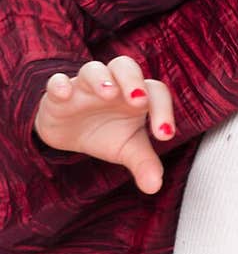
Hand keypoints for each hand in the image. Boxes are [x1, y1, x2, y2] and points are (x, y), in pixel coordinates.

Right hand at [32, 55, 175, 193]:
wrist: (70, 133)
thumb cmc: (107, 133)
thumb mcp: (127, 150)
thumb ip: (144, 164)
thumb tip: (155, 187)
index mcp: (136, 95)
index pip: (156, 92)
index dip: (164, 110)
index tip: (164, 136)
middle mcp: (114, 85)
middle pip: (125, 67)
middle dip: (133, 81)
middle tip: (139, 100)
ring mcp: (85, 86)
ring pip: (93, 69)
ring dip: (101, 80)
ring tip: (108, 94)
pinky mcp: (58, 93)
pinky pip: (57, 81)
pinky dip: (59, 85)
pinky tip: (64, 95)